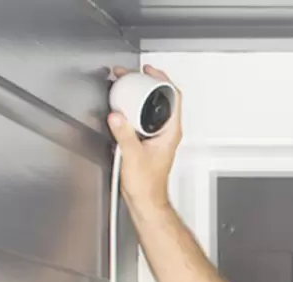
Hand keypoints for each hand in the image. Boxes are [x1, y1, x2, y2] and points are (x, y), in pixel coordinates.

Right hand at [107, 65, 182, 210]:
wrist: (145, 200)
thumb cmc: (146, 184)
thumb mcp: (133, 155)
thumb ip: (125, 134)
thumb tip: (118, 116)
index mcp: (170, 132)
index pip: (174, 97)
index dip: (162, 79)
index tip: (149, 70)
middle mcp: (167, 132)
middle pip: (162, 99)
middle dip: (146, 83)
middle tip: (131, 74)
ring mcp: (158, 136)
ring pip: (151, 108)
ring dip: (138, 95)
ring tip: (125, 85)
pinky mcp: (147, 140)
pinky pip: (142, 117)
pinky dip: (132, 107)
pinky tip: (121, 106)